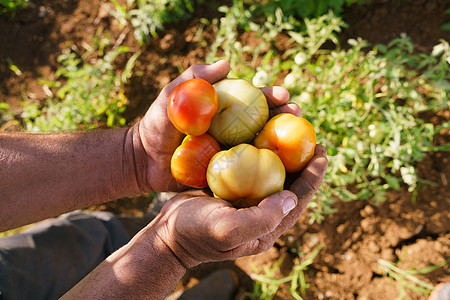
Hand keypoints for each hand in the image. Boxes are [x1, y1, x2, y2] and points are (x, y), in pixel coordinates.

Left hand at [128, 60, 300, 192]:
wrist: (141, 160)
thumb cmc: (156, 126)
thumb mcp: (172, 95)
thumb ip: (195, 77)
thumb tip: (226, 64)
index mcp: (224, 111)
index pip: (253, 100)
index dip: (270, 96)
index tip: (282, 95)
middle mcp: (232, 131)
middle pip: (265, 122)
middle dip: (285, 116)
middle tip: (297, 115)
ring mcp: (230, 153)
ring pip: (262, 147)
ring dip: (282, 143)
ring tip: (299, 141)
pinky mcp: (225, 174)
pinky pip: (249, 173)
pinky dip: (266, 171)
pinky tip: (283, 172)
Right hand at [146, 145, 327, 267]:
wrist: (167, 233)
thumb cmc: (195, 233)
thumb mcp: (227, 229)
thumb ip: (261, 218)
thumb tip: (291, 197)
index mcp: (267, 226)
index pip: (298, 199)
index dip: (313, 176)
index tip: (322, 152)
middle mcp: (262, 213)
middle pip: (290, 184)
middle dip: (304, 161)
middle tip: (312, 136)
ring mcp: (247, 200)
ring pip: (273, 174)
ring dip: (283, 153)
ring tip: (291, 130)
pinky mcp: (232, 189)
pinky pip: (252, 167)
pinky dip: (259, 150)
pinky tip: (260, 133)